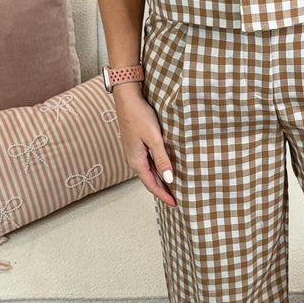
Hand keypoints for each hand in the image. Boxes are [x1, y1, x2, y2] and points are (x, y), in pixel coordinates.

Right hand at [112, 85, 176, 206]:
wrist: (127, 98)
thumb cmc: (139, 116)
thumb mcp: (154, 138)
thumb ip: (163, 159)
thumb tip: (169, 179)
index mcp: (136, 161)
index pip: (151, 185)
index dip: (163, 195)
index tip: (175, 204)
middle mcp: (134, 159)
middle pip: (150, 180)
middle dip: (162, 191)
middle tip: (176, 199)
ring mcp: (134, 152)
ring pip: (149, 172)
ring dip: (160, 181)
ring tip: (172, 188)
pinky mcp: (137, 145)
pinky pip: (148, 163)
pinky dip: (157, 170)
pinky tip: (165, 169)